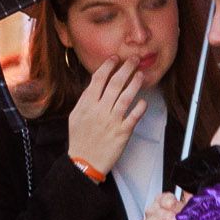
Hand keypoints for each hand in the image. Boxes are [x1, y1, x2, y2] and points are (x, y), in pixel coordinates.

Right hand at [67, 58, 145, 178]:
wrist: (84, 161)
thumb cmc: (80, 138)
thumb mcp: (75, 115)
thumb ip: (85, 99)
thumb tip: (95, 84)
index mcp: (87, 104)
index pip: (98, 79)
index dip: (108, 66)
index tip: (115, 58)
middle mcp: (100, 110)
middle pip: (115, 84)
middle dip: (126, 68)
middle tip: (134, 59)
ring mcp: (112, 121)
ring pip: (126, 97)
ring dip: (135, 83)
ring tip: (141, 74)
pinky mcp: (122, 133)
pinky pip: (134, 117)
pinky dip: (140, 108)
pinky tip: (144, 101)